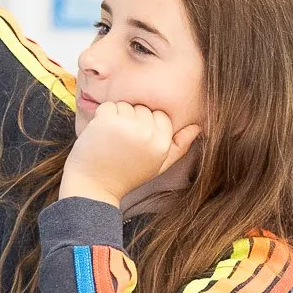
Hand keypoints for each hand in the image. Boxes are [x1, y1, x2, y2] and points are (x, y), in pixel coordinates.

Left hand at [60, 101, 201, 206]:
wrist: (94, 188)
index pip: (160, 116)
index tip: (135, 143)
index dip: (146, 126)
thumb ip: (179, 146)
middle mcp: (148, 134)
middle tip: (121, 144)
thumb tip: (198, 127)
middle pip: (143, 108)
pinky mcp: (108, 122)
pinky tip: (100, 134)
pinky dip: (101, 116)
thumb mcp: (157, 164)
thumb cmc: (126, 175)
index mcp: (162, 143)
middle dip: (131, 120)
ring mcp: (127, 127)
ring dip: (116, 118)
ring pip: (126, 105)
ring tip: (111, 140)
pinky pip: (109, 105)